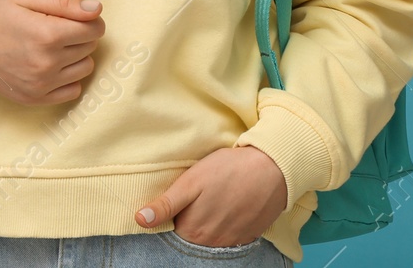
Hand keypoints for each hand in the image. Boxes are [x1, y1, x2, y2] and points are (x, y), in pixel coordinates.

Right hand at [0, 0, 104, 105]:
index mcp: (47, 35)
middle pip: (90, 47)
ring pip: (84, 68)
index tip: (76, 15)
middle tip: (56, 27)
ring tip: (52, 46)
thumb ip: (64, 2)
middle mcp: (46, 64)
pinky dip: (67, 77)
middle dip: (80, 34)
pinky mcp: (34, 99)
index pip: (95, 29)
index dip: (89, 19)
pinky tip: (50, 65)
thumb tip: (96, 9)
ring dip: (75, 55)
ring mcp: (40, 85)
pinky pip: (72, 91)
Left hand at [135, 145, 288, 247]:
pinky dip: (229, 223)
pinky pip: (231, 235)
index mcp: (192, 230)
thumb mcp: (190, 181)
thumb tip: (139, 220)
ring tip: (218, 197)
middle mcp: (211, 242)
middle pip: (193, 234)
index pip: (174, 229)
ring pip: (212, 235)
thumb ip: (165, 204)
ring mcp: (232, 241)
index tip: (184, 197)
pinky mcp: (249, 236)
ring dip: (211, 221)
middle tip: (203, 194)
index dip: (176, 212)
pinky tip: (232, 205)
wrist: (272, 168)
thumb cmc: (228, 170)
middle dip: (193, 217)